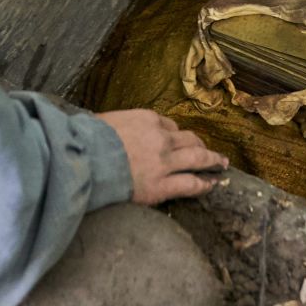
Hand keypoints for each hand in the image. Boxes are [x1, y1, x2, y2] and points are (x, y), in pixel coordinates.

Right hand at [96, 109, 226, 204]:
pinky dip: (204, 184)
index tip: (178, 141)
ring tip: (221, 164)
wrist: (83, 160)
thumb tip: (115, 132)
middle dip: (200, 145)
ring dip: (212, 161)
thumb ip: (121, 126)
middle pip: (189, 140)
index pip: (170, 126)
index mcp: (148, 119)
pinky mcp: (162, 186)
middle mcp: (161, 138)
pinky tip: (211, 185)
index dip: (175, 135)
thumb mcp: (106, 122)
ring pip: (198, 159)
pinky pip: (191, 184)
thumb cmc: (87, 140)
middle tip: (208, 151)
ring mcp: (164, 162)